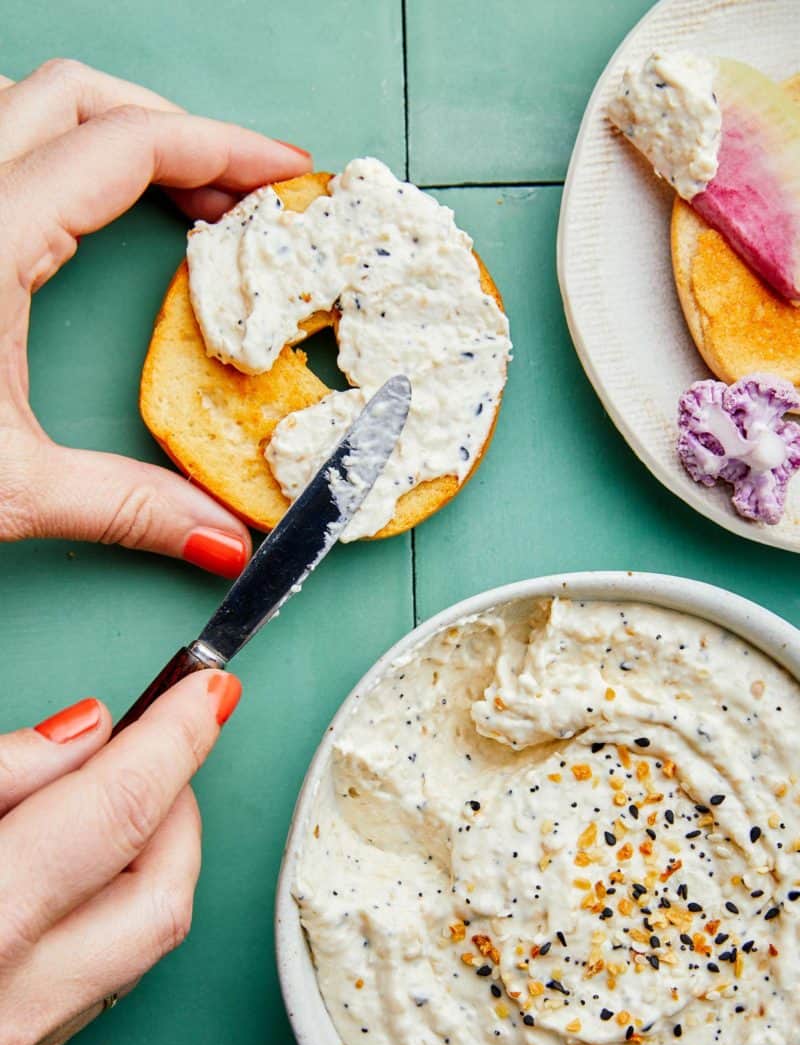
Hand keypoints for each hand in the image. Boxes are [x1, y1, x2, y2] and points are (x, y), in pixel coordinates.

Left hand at [0, 58, 311, 575]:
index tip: (284, 175)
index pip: (126, 146)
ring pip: (25, 106)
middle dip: (174, 129)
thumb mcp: (8, 488)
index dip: (222, 150)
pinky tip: (83, 217)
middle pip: (78, 96)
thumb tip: (220, 540)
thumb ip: (127, 508)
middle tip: (238, 191)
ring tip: (176, 195)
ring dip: (111, 134)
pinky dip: (60, 159)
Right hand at [0, 669, 240, 1044]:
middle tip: (159, 747)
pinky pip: (105, 977)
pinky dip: (116, 911)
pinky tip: (81, 874)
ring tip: (114, 802)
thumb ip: (3, 774)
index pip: (119, 808)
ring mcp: (18, 1043)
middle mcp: (13, 1000)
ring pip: (147, 939)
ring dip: (154, 857)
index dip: (174, 736)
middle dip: (178, 803)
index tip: (207, 690)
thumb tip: (85, 735)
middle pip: (163, 888)